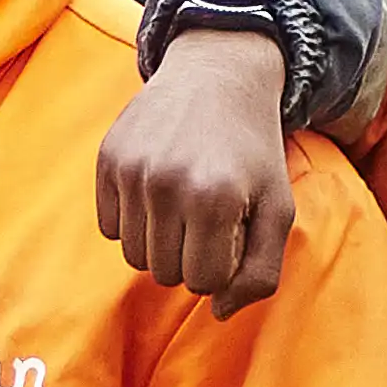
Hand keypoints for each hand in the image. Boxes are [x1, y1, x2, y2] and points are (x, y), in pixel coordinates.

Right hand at [93, 30, 301, 316]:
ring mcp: (132, 171)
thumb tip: (217, 313)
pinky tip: (157, 187)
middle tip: (208, 215)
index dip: (220, 263)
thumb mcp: (278, 209)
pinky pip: (110, 228)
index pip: (202, 282)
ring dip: (160, 242)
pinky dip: (134, 220)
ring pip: (133, 256)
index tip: (232, 229)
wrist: (218, 74)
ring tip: (183, 204)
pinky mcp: (107, 159)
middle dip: (189, 255)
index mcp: (216, 200)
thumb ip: (261, 273)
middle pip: (164, 273)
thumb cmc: (253, 151)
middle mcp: (168, 185)